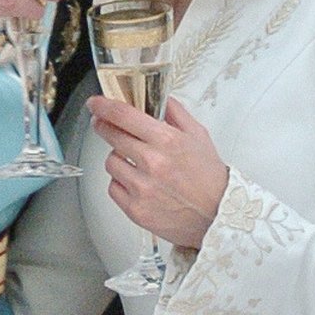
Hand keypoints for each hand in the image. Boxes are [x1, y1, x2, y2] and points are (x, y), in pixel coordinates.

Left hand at [87, 94, 227, 249]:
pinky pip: (113, 187)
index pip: (124, 116)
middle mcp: (152, 163)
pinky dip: (120, 182)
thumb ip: (176, 113)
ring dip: (118, 158)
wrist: (218, 216)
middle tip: (105, 125)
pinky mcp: (135, 209)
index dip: (104, 106)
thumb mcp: (199, 136)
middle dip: (105, 127)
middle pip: (111, 136)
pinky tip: (136, 182)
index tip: (95, 103)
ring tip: (135, 162)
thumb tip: (158, 98)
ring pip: (110, 162)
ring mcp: (142, 188)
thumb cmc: (210, 178)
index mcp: (167, 141)